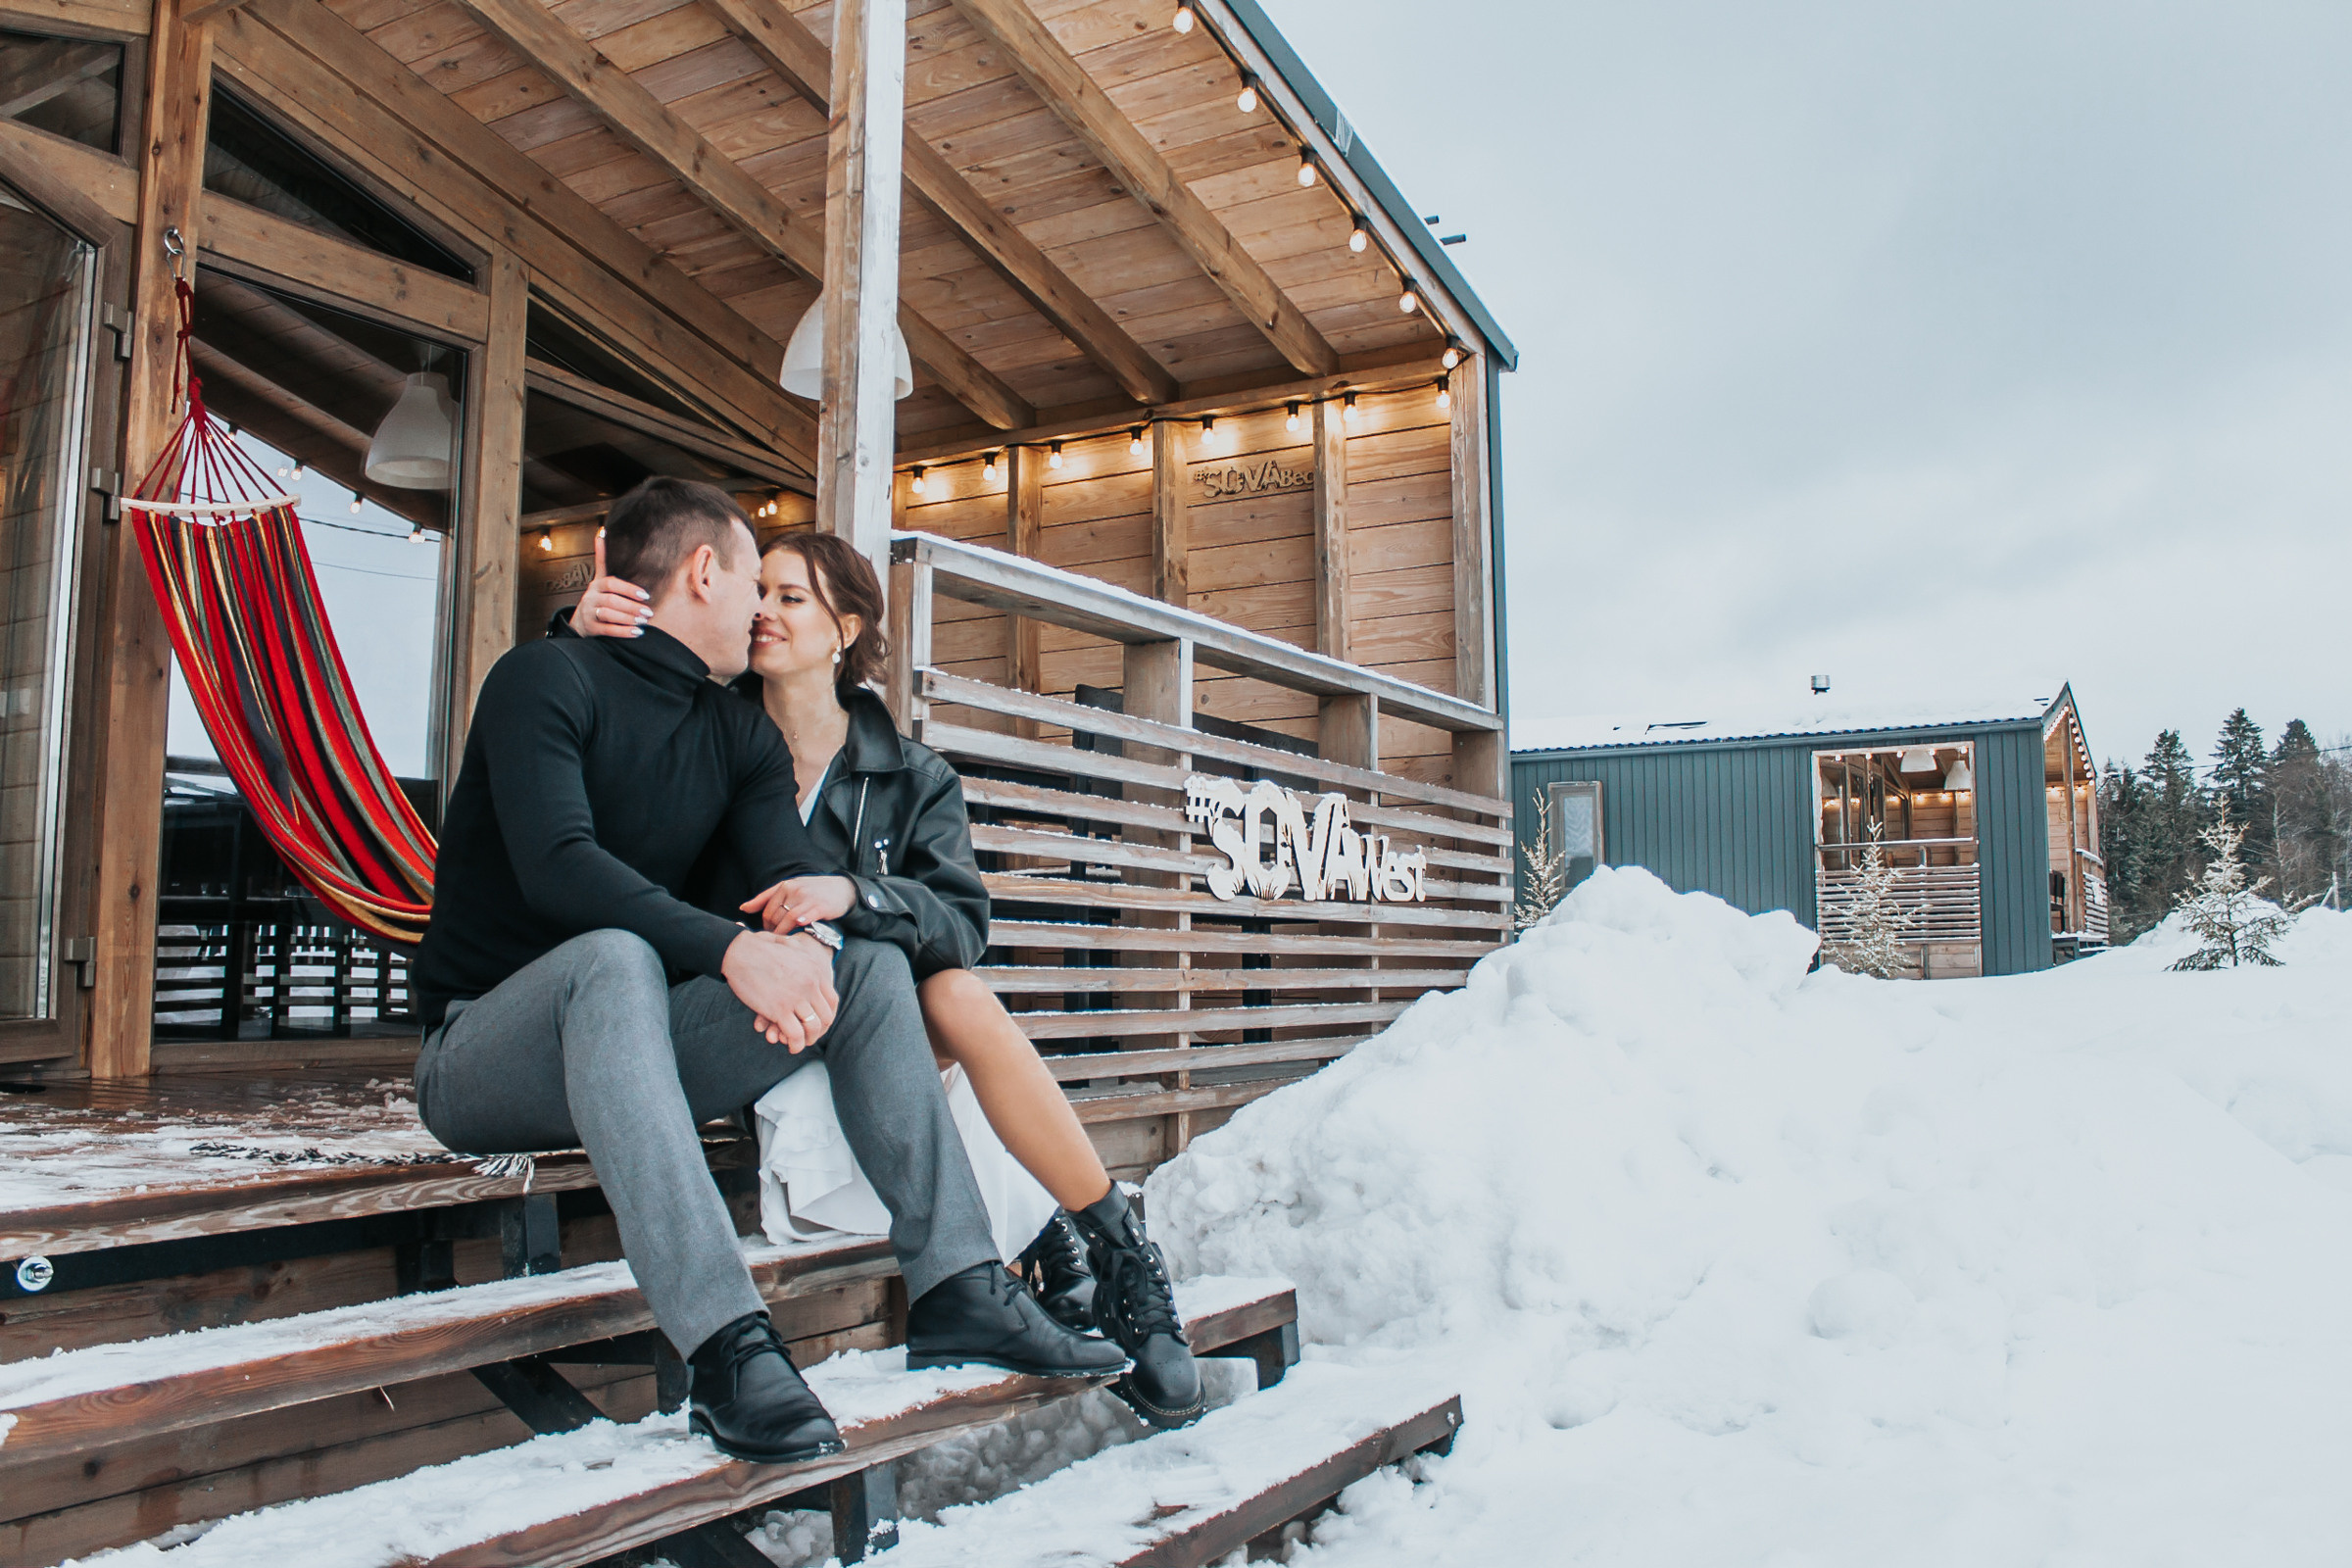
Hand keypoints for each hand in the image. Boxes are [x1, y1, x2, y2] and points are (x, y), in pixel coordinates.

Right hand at [572, 534, 649, 636]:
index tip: (645, 595)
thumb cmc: (597, 598)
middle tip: (649, 612)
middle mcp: (590, 598)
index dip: (628, 589)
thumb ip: (602, 559)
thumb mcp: (598, 579)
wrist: (579, 622)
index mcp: (596, 585)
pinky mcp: (590, 628)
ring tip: (643, 622)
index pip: (611, 584)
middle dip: (632, 606)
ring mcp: (589, 613)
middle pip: (612, 601)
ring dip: (628, 619)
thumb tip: (602, 532)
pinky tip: (636, 633)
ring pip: (608, 615)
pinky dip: (622, 632)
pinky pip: (606, 630)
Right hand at [721, 929, 838, 1050]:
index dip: (827, 1015)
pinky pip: (795, 1034)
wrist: (739, 951)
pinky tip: (791, 1047)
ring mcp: (796, 997)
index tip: (818, 1022)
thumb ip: (801, 951)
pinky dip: (795, 1045)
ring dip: (808, 1040)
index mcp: (815, 971)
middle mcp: (810, 985)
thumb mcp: (790, 945)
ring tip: (801, 1043)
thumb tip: (804, 947)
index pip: (832, 1001)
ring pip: (813, 1027)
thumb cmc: (760, 947)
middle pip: (826, 1016)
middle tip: (809, 1036)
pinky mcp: (779, 1009)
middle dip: (819, 1030)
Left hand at [741, 874, 857, 932]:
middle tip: (777, 941)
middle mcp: (794, 890)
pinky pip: (805, 917)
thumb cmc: (812, 891)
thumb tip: (743, 908)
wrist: (841, 888)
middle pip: (776, 915)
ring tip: (785, 942)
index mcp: (785, 886)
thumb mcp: (789, 888)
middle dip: (774, 931)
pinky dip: (799, 924)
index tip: (771, 934)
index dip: (766, 925)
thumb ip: (766, 898)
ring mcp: (807, 898)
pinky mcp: (820, 906)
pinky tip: (798, 930)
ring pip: (788, 918)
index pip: (767, 909)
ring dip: (784, 932)